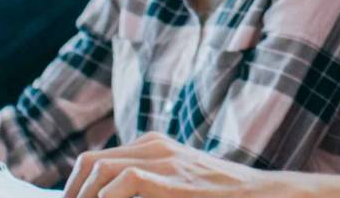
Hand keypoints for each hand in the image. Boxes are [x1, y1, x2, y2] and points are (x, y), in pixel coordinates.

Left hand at [64, 133, 339, 196]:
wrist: (264, 194)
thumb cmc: (223, 196)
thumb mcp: (181, 186)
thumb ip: (150, 188)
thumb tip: (111, 195)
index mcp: (155, 147)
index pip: (97, 160)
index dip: (76, 187)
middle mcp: (155, 147)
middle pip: (90, 162)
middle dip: (74, 193)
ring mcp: (164, 160)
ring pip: (100, 169)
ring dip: (86, 197)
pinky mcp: (171, 178)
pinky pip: (122, 181)